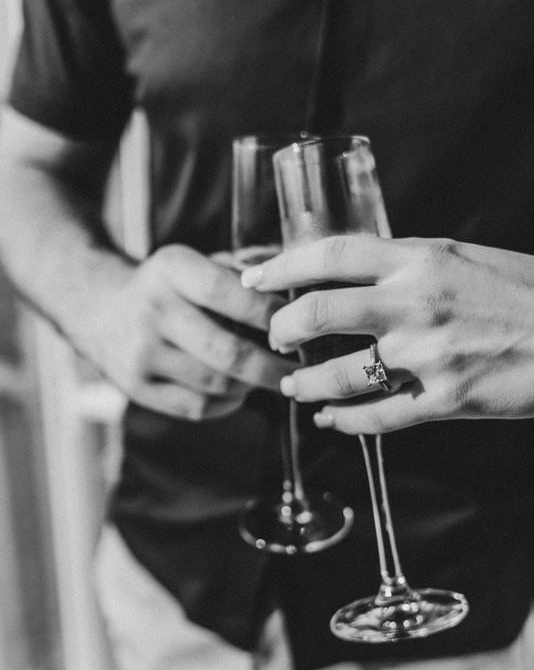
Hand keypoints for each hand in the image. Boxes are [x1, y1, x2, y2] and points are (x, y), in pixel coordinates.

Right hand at [94, 243, 294, 419]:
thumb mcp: (197, 262)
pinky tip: (238, 392)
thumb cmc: (170, 286)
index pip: (230, 293)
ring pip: (215, 384)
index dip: (270, 314)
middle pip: (227, 351)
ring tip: (269, 378)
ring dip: (251, 385)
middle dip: (271, 365)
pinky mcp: (136, 387)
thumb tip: (299, 293)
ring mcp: (141, 353)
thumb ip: (245, 271)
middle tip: (298, 369)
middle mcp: (152, 310)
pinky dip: (227, 404)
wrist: (97, 307)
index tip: (297, 326)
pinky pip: (197, 407)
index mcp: (171, 269)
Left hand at [241, 235, 533, 433]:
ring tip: (293, 390)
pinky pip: (378, 416)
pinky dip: (345, 421)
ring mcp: (428, 354)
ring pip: (338, 375)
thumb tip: (362, 279)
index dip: (282, 266)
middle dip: (282, 331)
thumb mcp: (464, 257)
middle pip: (317, 314)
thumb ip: (409, 268)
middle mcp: (414, 303)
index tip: (255, 278)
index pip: (329, 254)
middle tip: (275, 340)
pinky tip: (332, 421)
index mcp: (419, 258)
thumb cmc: (532, 289)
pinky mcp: (447, 400)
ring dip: (305, 386)